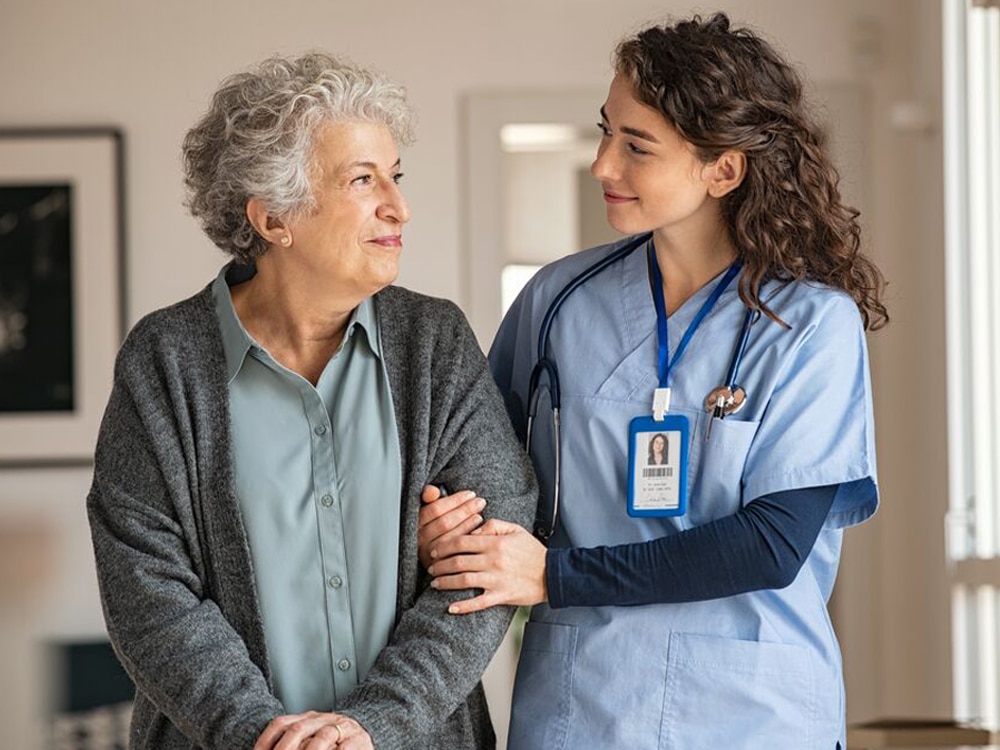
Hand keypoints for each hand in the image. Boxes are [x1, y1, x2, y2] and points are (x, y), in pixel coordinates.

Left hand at [254, 712, 372, 749]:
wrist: (365, 735)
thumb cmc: (333, 743)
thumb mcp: (309, 739)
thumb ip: (293, 742)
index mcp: (307, 718)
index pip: (281, 724)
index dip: (266, 740)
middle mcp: (322, 719)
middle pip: (298, 729)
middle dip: (285, 748)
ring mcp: (341, 728)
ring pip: (323, 736)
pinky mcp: (359, 740)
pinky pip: (345, 747)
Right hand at [418, 485, 485, 568]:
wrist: (437, 558)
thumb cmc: (435, 527)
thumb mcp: (430, 510)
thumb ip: (428, 497)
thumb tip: (432, 491)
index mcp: (416, 523)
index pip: (435, 509)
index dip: (455, 500)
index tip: (470, 494)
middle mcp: (419, 539)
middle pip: (444, 522)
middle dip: (465, 510)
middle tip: (479, 502)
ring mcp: (429, 553)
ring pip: (450, 536)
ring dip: (467, 523)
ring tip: (479, 514)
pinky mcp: (439, 565)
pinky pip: (455, 550)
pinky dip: (468, 537)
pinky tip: (478, 529)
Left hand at [427, 519, 546, 612]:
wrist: (553, 574)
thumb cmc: (533, 551)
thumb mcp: (516, 529)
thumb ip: (493, 525)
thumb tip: (474, 528)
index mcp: (495, 543)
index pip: (461, 541)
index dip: (444, 546)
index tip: (435, 550)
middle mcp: (493, 561)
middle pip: (458, 561)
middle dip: (439, 564)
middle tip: (430, 567)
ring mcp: (496, 580)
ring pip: (463, 580)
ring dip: (445, 582)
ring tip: (435, 583)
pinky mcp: (501, 596)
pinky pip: (478, 603)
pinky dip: (463, 606)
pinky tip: (450, 607)